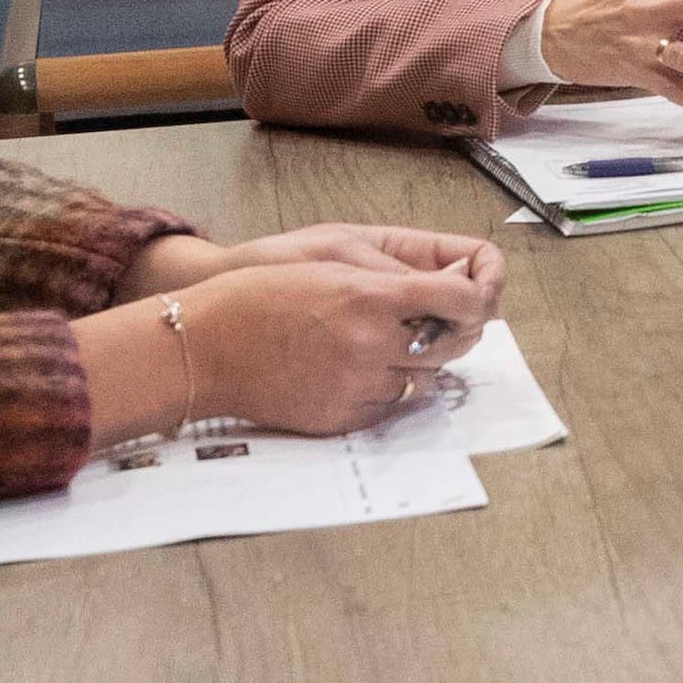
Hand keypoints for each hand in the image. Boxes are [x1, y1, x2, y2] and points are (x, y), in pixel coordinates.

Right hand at [177, 254, 499, 431]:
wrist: (204, 347)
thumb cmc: (257, 297)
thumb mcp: (327, 265)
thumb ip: (390, 278)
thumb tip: (442, 288)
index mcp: (368, 297)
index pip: (459, 298)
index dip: (477, 296)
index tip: (476, 295)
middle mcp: (370, 344)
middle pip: (451, 344)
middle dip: (452, 330)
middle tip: (440, 319)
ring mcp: (358, 385)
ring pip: (423, 379)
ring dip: (417, 362)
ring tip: (385, 344)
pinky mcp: (344, 417)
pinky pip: (390, 406)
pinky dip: (385, 388)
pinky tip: (356, 369)